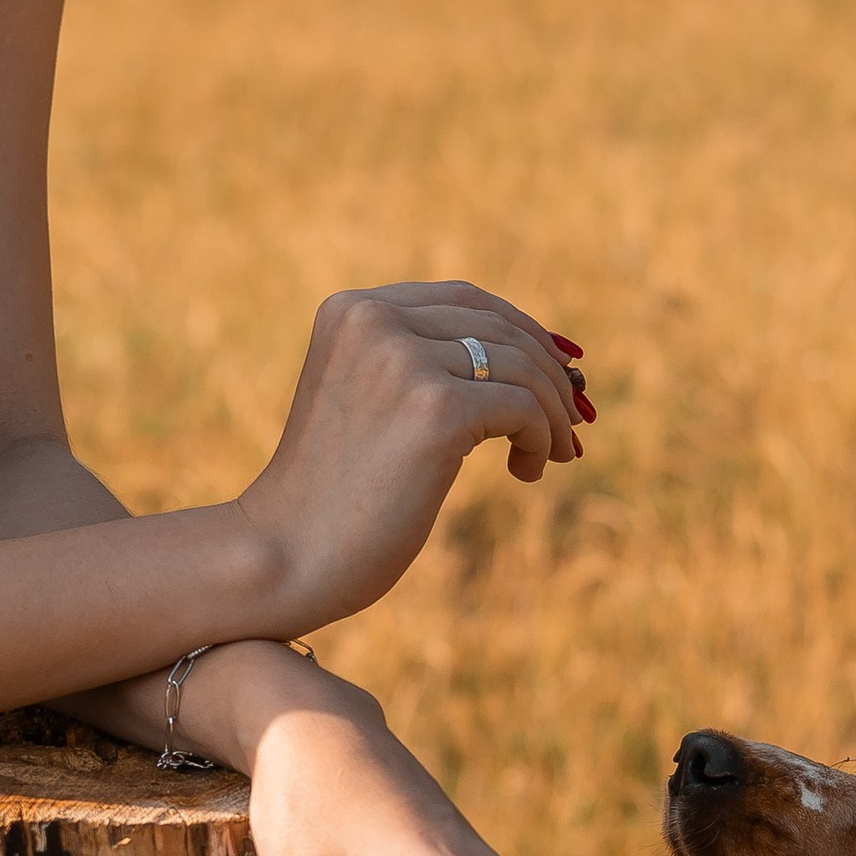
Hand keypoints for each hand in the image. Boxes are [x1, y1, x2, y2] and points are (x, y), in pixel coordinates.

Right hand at [239, 283, 590, 643]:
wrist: (284, 556)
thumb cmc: (333, 496)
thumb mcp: (371, 403)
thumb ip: (425, 364)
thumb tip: (546, 353)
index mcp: (350, 309)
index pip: (463, 300)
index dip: (520, 331)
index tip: (555, 372)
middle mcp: (373, 321)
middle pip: (498, 327)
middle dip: (547, 373)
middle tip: (570, 421)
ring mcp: (402, 361)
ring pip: (519, 367)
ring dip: (550, 413)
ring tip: (549, 454)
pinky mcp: (433, 410)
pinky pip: (522, 408)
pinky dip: (541, 438)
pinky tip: (527, 471)